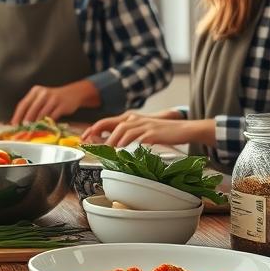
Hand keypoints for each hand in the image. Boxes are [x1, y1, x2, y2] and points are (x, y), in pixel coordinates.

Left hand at [10, 80, 97, 125]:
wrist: (73, 93)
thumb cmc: (54, 98)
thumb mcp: (42, 98)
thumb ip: (33, 108)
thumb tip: (21, 122)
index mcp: (36, 91)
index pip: (23, 103)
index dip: (18, 115)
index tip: (14, 124)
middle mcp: (43, 93)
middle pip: (32, 109)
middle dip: (26, 121)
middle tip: (23, 129)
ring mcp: (53, 99)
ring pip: (42, 113)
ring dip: (37, 124)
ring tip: (32, 131)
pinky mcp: (62, 105)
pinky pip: (53, 117)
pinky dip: (48, 124)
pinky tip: (44, 129)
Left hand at [81, 110, 210, 148]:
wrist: (184, 129)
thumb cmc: (164, 132)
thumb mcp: (144, 129)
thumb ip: (130, 133)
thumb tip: (115, 143)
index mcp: (132, 118)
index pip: (109, 121)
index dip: (95, 128)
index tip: (85, 137)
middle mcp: (136, 119)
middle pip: (114, 126)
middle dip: (103, 137)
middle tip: (97, 149)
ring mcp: (144, 125)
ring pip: (124, 131)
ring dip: (115, 142)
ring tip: (109, 152)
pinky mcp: (152, 132)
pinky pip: (138, 138)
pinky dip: (130, 144)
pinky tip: (126, 151)